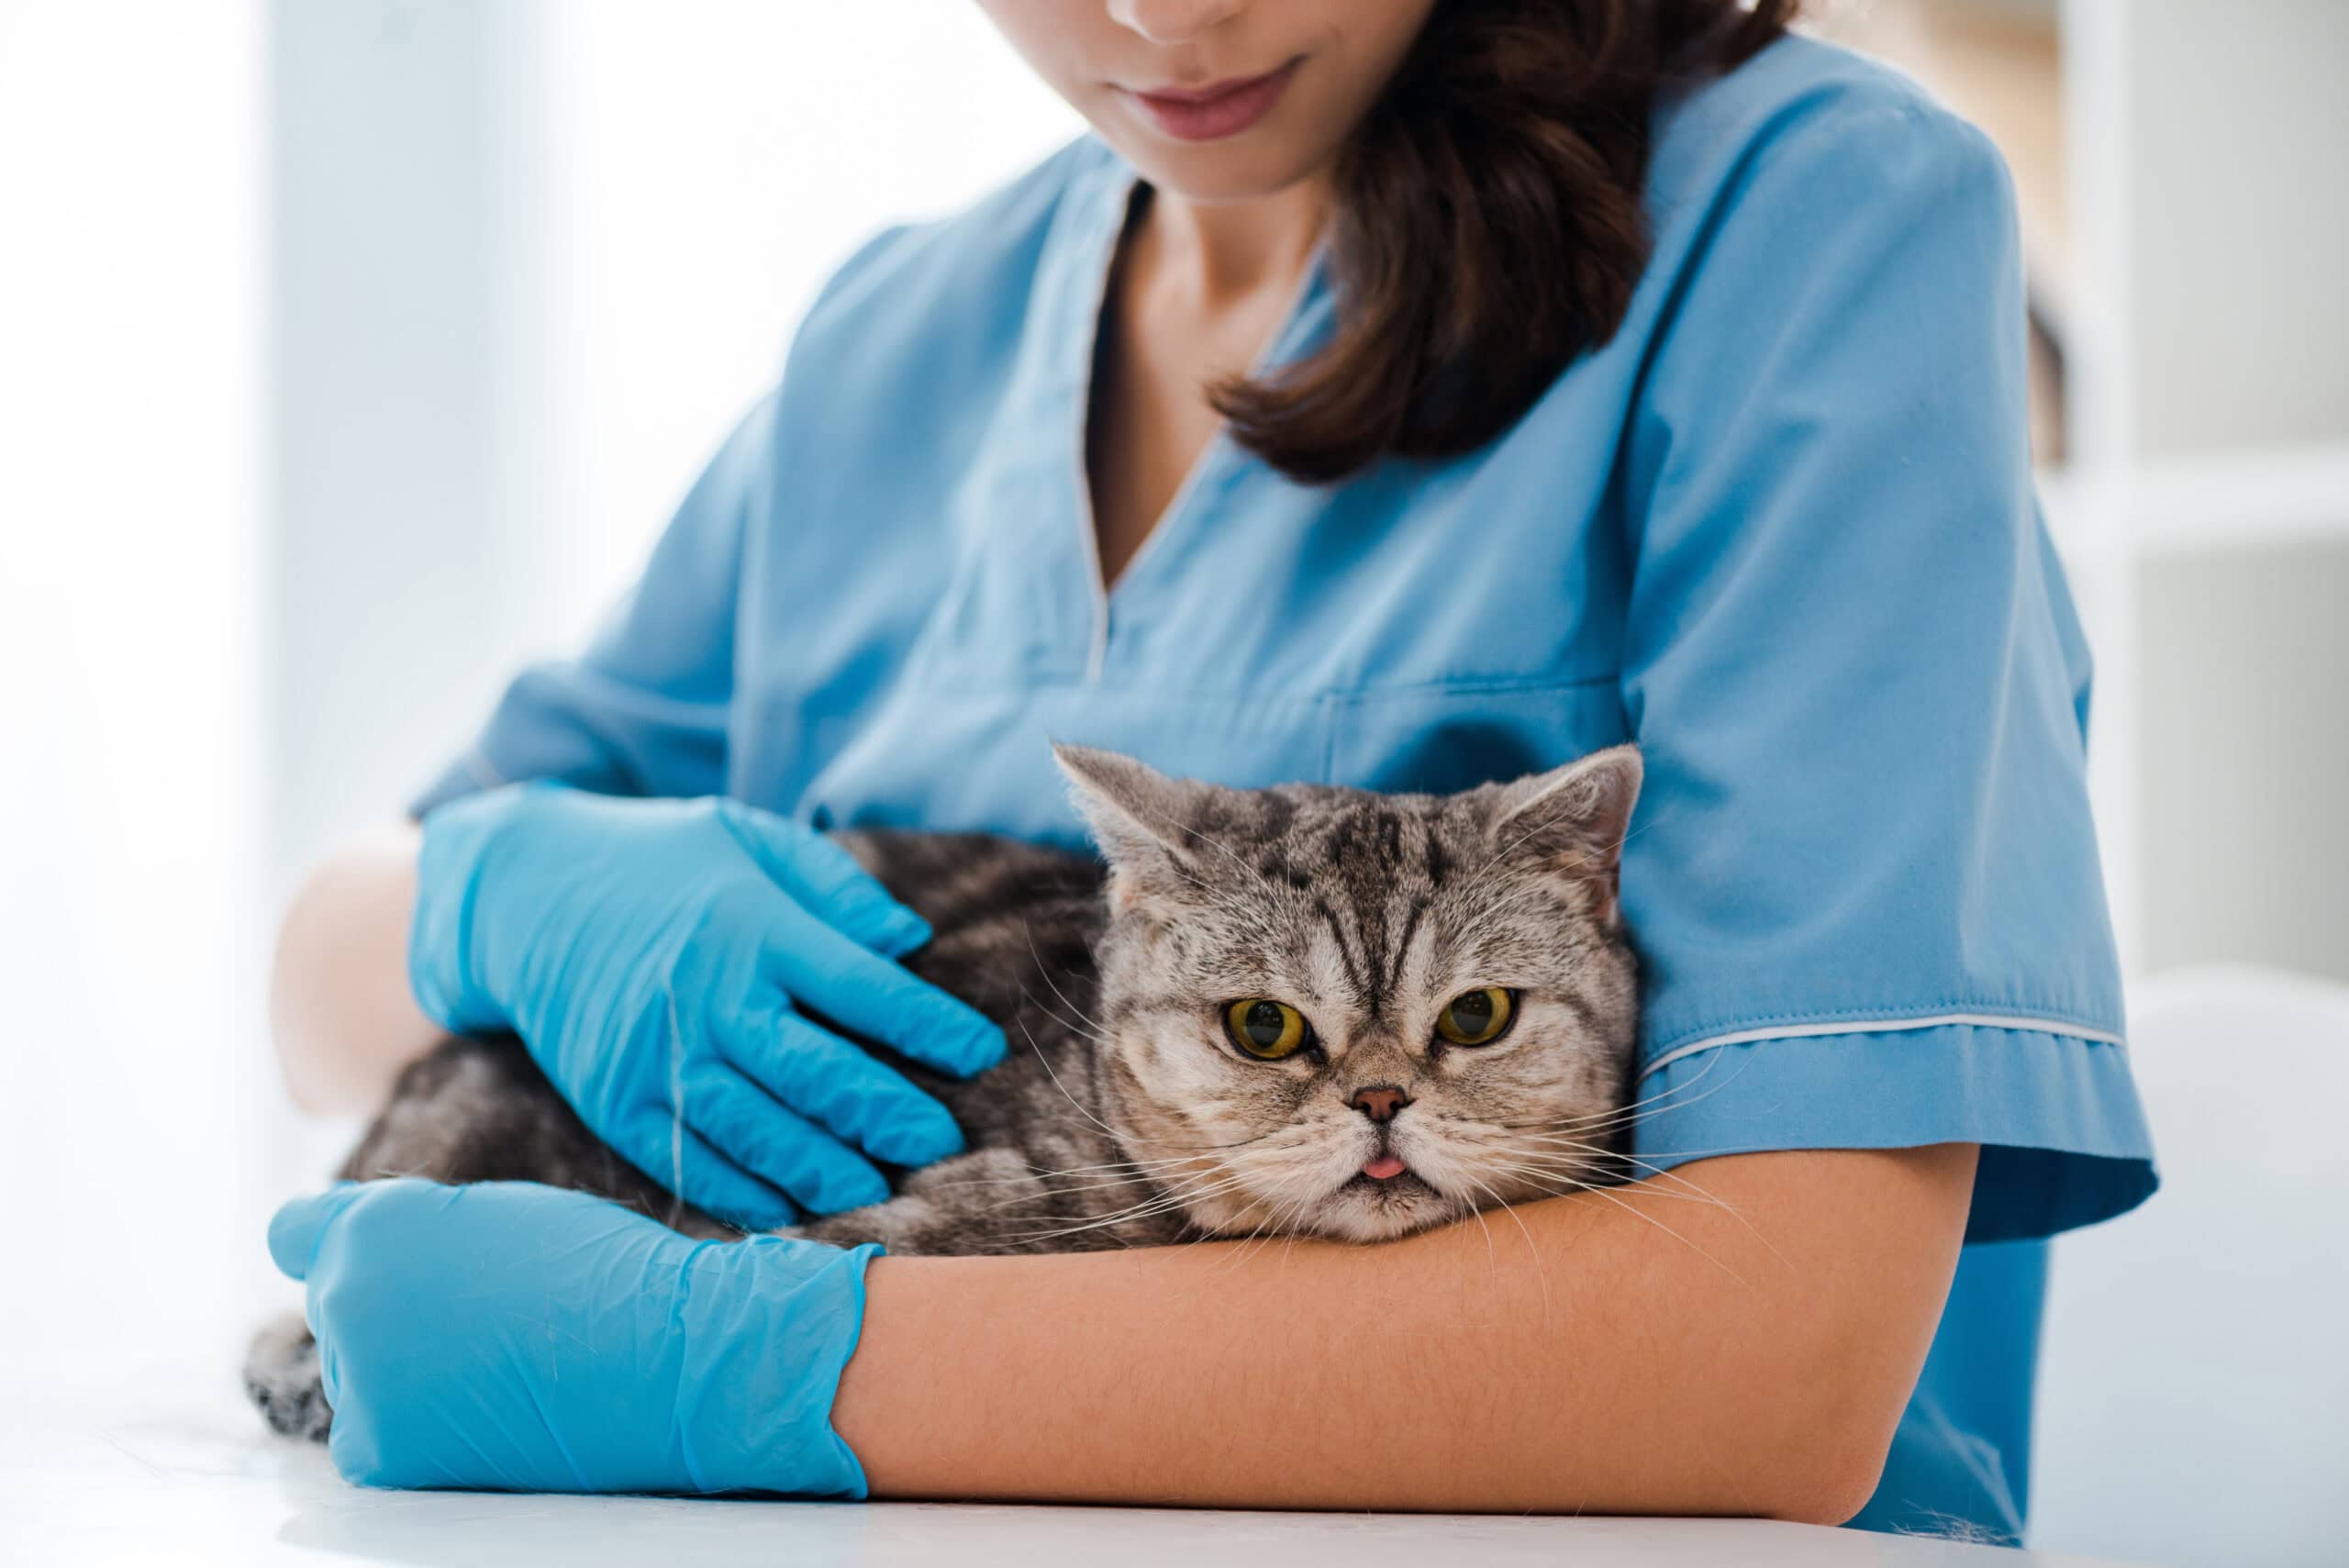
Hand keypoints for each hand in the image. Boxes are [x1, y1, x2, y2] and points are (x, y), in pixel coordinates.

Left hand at [269, 1179, 879, 1493]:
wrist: (658, 1355)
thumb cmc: (599, 1274)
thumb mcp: (496, 1212)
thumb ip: (414, 1227)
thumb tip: (357, 1261)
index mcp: (373, 1222)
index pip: (296, 1233)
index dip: (335, 1243)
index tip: (373, 1258)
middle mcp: (345, 1294)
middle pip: (338, 1307)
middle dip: (392, 1307)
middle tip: (487, 1313)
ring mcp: (354, 1375)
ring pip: (357, 1371)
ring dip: (403, 1368)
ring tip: (498, 1359)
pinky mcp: (376, 1448)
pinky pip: (370, 1434)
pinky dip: (413, 1428)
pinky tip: (481, 1407)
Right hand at [409, 783, 1004, 1227]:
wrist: (522, 892)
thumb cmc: (661, 860)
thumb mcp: (748, 837)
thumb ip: (832, 887)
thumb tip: (910, 940)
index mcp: (752, 926)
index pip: (862, 987)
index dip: (929, 1026)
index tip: (981, 1051)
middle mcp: (708, 996)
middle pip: (817, 1071)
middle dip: (888, 1112)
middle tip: (942, 1142)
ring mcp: (659, 1057)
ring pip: (760, 1129)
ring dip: (827, 1166)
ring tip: (882, 1187)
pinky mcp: (619, 1100)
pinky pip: (693, 1161)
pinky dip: (747, 1192)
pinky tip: (795, 1208)